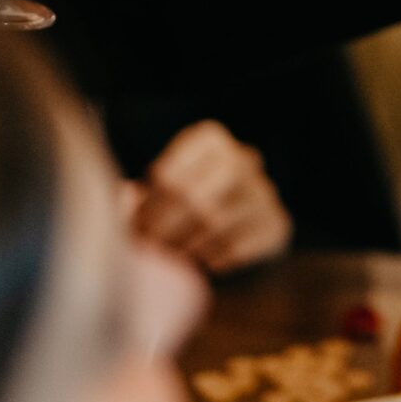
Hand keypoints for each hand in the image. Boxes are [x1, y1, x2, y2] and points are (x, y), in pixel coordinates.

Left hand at [131, 121, 292, 273]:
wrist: (237, 223)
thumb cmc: (183, 206)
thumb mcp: (162, 191)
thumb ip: (142, 197)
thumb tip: (124, 202)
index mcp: (210, 140)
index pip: (170, 175)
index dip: (148, 208)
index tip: (137, 225)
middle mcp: (243, 158)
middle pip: (193, 198)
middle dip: (165, 229)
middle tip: (150, 247)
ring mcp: (264, 191)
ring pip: (216, 223)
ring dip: (186, 246)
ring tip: (172, 255)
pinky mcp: (277, 224)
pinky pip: (240, 246)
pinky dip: (214, 257)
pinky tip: (203, 261)